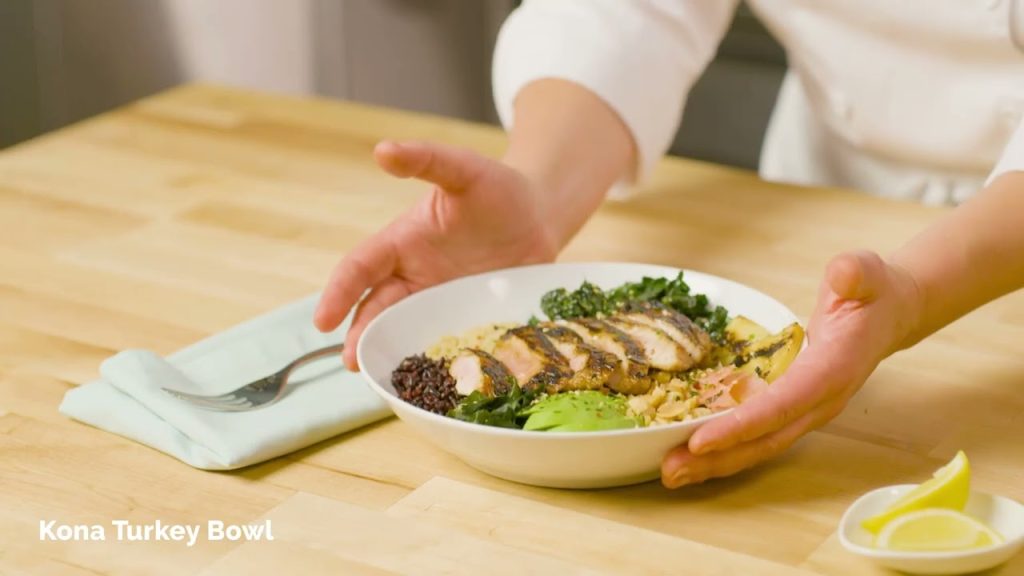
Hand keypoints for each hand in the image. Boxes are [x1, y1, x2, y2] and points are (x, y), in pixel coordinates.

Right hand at [314, 140, 559, 369]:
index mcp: (402, 241)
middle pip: (377, 308)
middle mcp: (414, 275)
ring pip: (405, 330)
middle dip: (360, 334)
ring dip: (390, 353)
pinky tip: (430, 384)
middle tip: (350, 362)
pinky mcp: (466, 318)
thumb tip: (382, 150)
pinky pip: (444, 342)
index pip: (361, 268)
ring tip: (379, 378)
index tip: (322, 319)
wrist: (538, 216)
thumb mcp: (464, 170)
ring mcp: (440, 300)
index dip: (340, 292)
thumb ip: (427, 160)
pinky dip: (434, 362)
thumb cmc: (496, 189)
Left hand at [661, 250, 922, 487]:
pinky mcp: (795, 410)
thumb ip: (855, 273)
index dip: (742, 425)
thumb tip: (844, 275)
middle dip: (718, 457)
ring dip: (717, 463)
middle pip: (766, 439)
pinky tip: (692, 456)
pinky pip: (759, 436)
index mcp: (832, 370)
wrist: (891, 314)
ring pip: (761, 446)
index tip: (700, 439)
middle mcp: (820, 401)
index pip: (783, 404)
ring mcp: (808, 410)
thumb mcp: (865, 272)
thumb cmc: (872, 292)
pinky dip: (726, 449)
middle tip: (669, 470)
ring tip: (672, 473)